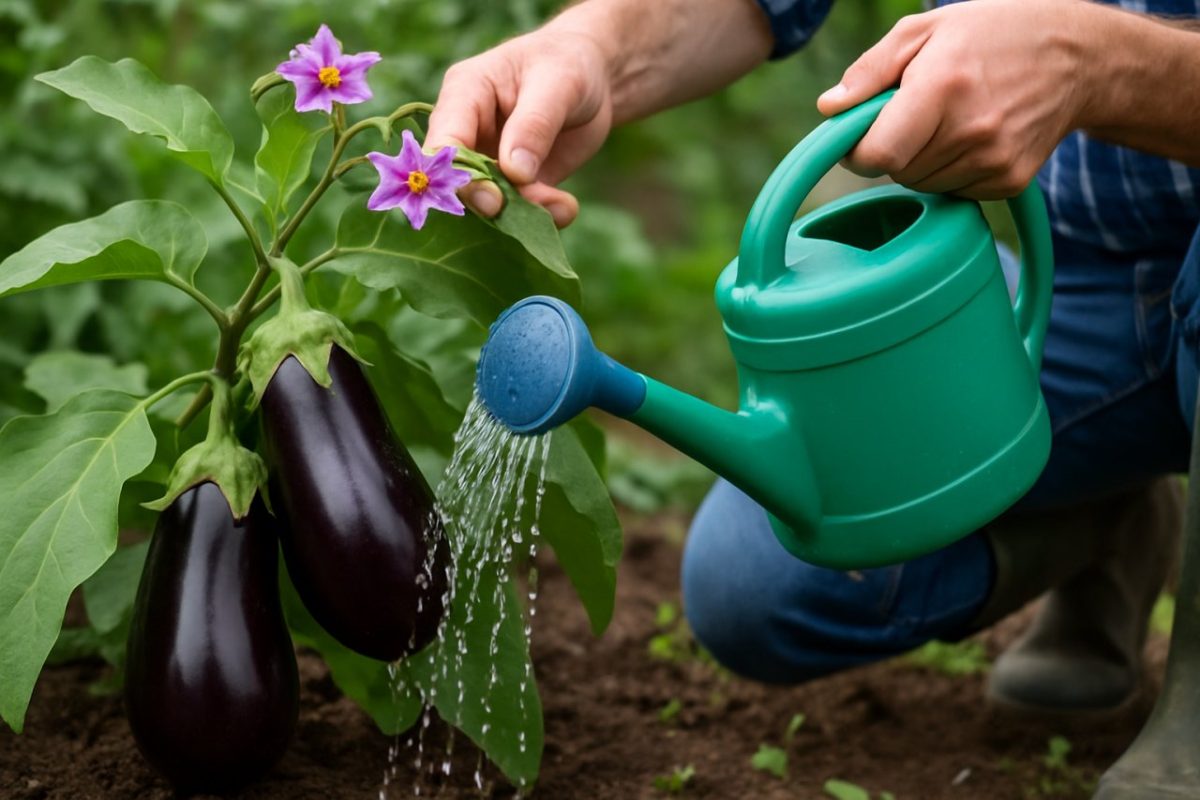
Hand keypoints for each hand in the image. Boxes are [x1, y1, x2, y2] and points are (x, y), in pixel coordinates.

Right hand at [426, 26, 614, 227]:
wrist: (595, 78)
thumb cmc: (568, 64)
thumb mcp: (557, 84)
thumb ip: (534, 125)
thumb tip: (514, 172)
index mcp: (463, 95)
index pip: (443, 143)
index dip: (459, 177)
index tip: (491, 201)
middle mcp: (468, 132)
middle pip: (458, 181)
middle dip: (490, 203)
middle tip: (526, 215)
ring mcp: (489, 161)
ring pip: (489, 201)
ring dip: (522, 214)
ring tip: (562, 206)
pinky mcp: (514, 183)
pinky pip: (519, 209)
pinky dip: (542, 214)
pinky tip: (565, 207)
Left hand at [816, 0, 1098, 199]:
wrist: (1077, 58)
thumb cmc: (992, 36)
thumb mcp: (926, 31)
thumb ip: (870, 71)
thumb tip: (829, 108)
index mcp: (942, 89)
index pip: (877, 155)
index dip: (857, 151)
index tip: (859, 135)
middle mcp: (971, 131)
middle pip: (896, 172)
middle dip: (892, 149)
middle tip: (916, 114)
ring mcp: (993, 161)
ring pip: (923, 185)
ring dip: (921, 161)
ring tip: (948, 120)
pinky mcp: (1009, 182)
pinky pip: (952, 191)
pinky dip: (950, 171)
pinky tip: (971, 136)